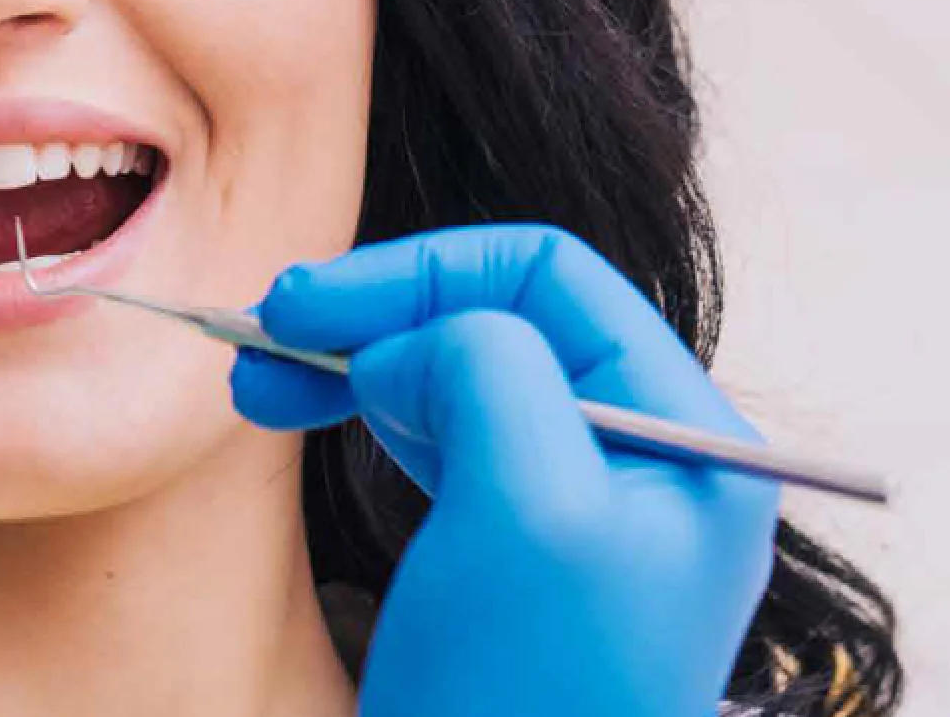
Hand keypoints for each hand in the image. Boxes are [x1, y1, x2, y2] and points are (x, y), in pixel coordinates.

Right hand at [229, 226, 778, 716]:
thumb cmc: (529, 700)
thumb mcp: (529, 505)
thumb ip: (486, 369)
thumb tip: (410, 341)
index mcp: (687, 441)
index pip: (551, 281)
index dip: (420, 275)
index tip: (304, 303)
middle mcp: (645, 466)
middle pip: (498, 321)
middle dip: (374, 315)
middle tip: (264, 336)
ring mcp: (579, 513)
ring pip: (455, 375)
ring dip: (354, 361)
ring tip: (262, 383)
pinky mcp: (514, 557)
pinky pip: (440, 441)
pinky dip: (363, 414)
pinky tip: (302, 418)